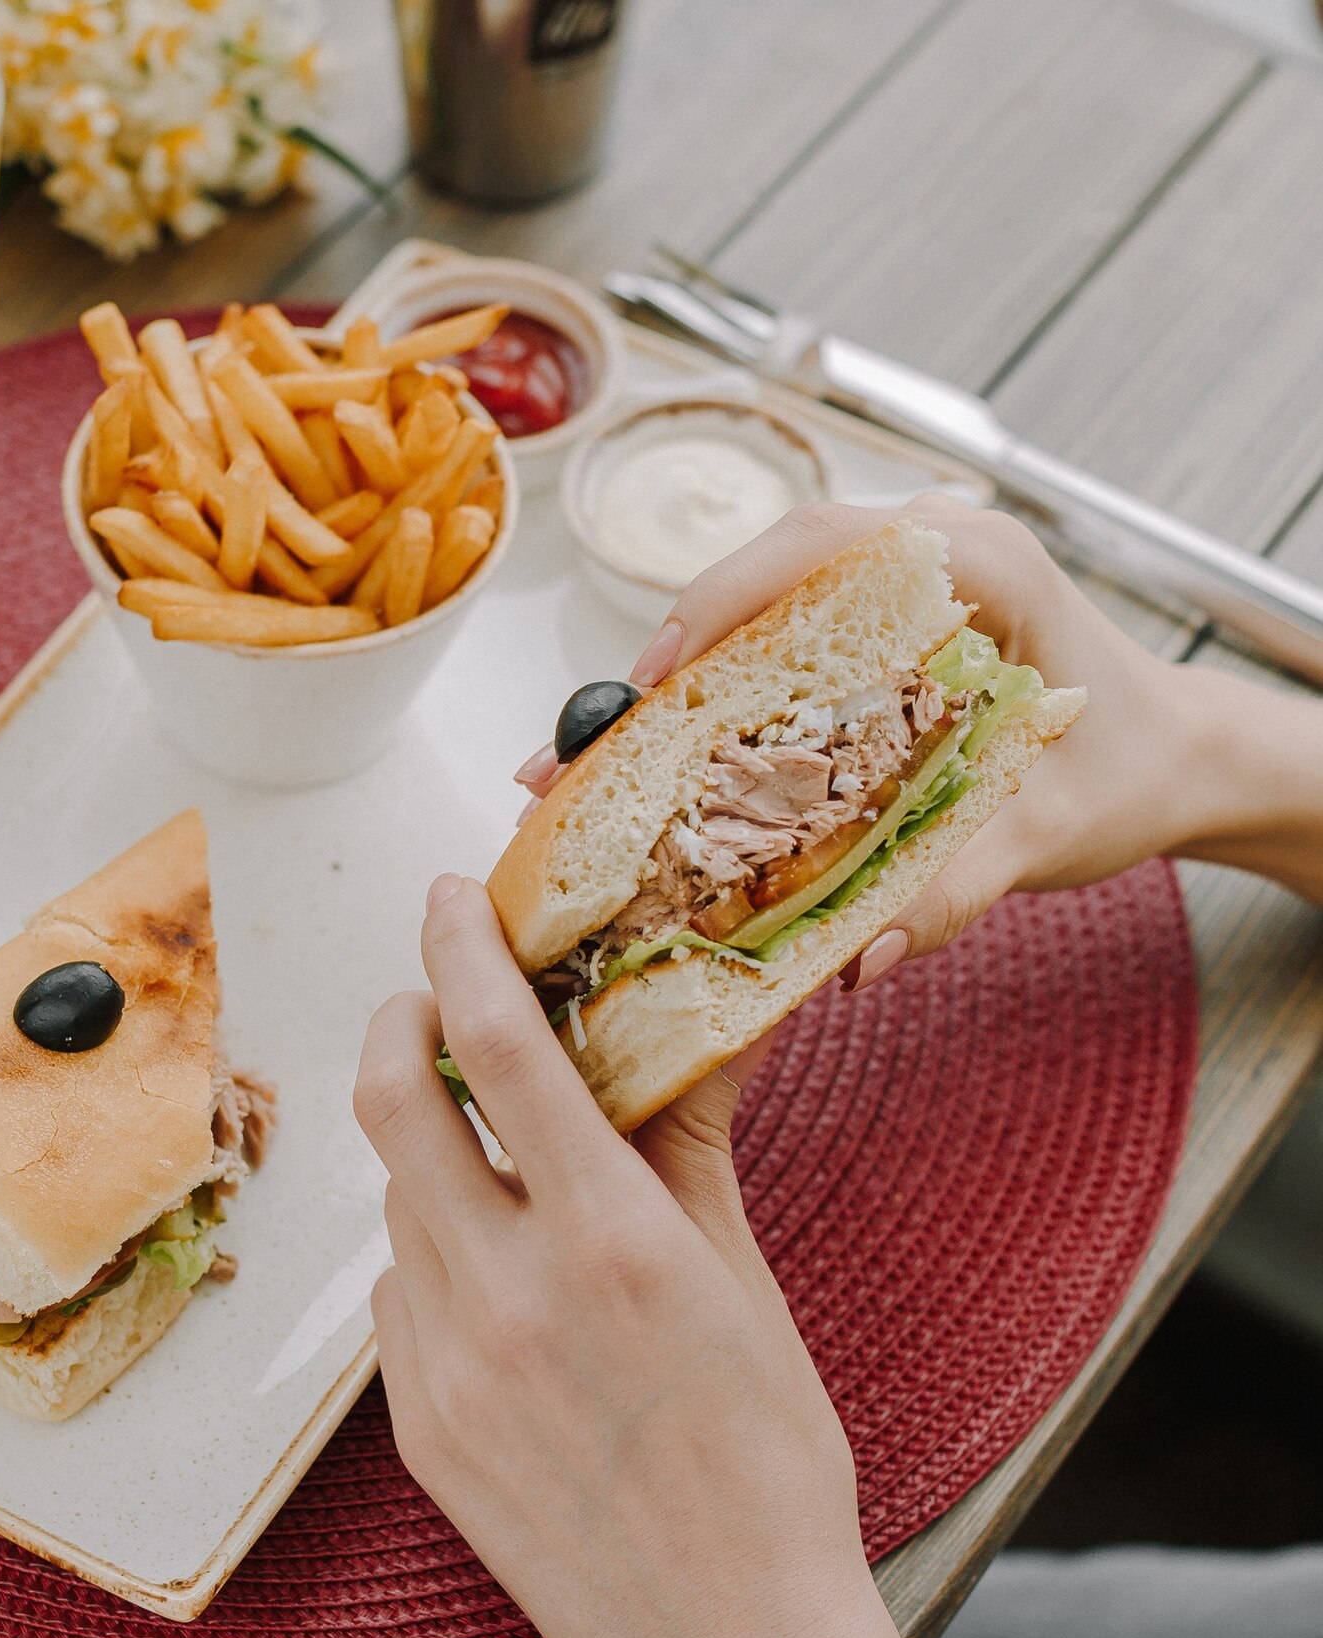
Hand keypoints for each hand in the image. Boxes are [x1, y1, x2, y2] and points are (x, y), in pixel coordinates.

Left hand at [355, 875, 935, 1637]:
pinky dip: (432, 1246)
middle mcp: (506, 1292)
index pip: (497, 1043)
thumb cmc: (768, 1468)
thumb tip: (689, 1028)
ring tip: (498, 1152)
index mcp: (608, 1242)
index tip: (451, 896)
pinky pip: (397, 1291)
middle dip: (401, 1016)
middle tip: (436, 998)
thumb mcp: (746, 1284)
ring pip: (393, 1196)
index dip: (460, 945)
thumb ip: (687, 1143)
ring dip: (428, 1144)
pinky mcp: (415, 1425)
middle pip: (393, 1097)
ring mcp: (444, 1364)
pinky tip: (496, 1269)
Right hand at [518, 498, 1322, 991]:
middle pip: (766, 571)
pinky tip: (671, 757)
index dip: (723, 607)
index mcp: (980, 562)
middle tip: (592, 747)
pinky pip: (783, 633)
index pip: (822, 552)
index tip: (656, 683)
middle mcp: (931, 547)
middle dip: (670, 656)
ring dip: (682, 678)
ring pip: (762, 601)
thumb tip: (859, 958)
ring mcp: (901, 576)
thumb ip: (959, 889)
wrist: (1176, 755)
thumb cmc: (1129, 769)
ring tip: (603, 761)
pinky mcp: (882, 618)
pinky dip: (721, 690)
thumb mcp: (1051, 832)